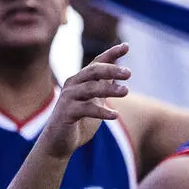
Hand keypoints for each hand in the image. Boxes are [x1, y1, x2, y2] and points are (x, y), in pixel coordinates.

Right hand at [41, 44, 129, 159]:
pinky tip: (115, 115)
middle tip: (129, 73)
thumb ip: (104, 87)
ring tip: (126, 91)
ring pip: (90, 88)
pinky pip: (85, 109)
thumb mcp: (95, 101)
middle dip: (111, 69)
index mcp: (81, 80)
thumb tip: (120, 72)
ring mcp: (68, 98)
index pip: (97, 62)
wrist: (59, 142)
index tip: (126, 46)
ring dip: (109, 89)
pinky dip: (101, 111)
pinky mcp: (66, 113)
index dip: (111, 54)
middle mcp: (73, 85)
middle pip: (93, 71)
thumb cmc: (79, 120)